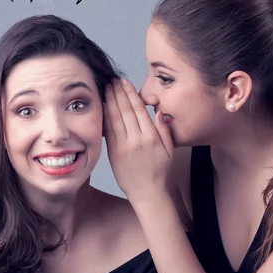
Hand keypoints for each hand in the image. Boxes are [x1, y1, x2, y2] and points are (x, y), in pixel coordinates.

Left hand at [103, 78, 173, 204]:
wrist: (147, 192)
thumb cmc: (159, 171)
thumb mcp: (169, 150)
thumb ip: (164, 130)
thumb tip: (159, 112)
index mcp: (151, 137)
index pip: (139, 109)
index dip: (130, 93)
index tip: (125, 82)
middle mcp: (137, 140)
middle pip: (125, 110)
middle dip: (118, 93)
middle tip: (113, 80)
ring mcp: (124, 146)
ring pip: (115, 119)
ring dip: (110, 101)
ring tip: (106, 88)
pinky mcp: (114, 153)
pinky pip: (108, 132)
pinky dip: (105, 117)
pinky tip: (103, 107)